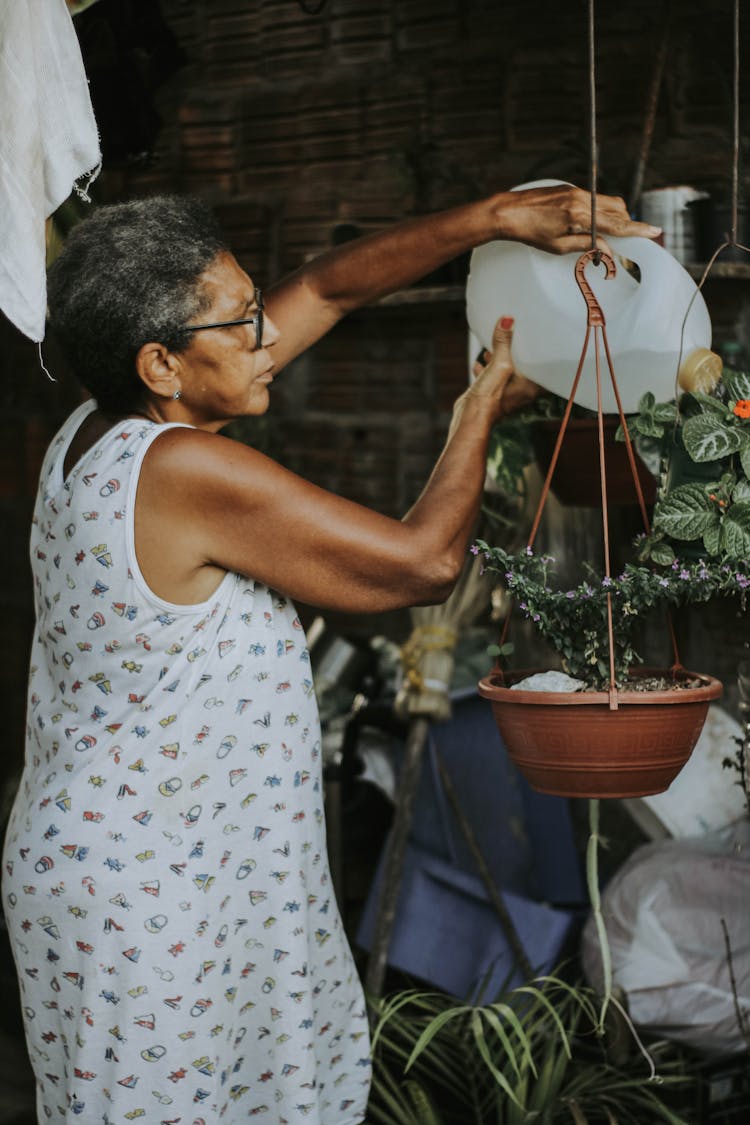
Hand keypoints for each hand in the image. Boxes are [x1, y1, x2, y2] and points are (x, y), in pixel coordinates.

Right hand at [471, 319, 540, 417]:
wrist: (470, 417)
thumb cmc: (489, 397)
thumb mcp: (499, 365)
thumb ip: (503, 344)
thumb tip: (507, 321)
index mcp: (530, 386)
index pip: (542, 367)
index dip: (541, 354)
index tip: (539, 340)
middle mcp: (521, 391)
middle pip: (523, 367)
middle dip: (519, 353)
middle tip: (517, 337)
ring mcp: (506, 394)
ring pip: (506, 372)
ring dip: (501, 359)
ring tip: (496, 346)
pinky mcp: (492, 395)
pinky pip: (493, 378)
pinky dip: (489, 369)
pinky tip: (481, 362)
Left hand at [495, 183, 660, 255]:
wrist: (507, 211)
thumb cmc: (529, 232)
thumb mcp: (558, 246)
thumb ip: (586, 246)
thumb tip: (608, 252)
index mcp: (580, 215)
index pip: (616, 224)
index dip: (636, 229)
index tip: (654, 231)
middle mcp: (582, 199)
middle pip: (618, 210)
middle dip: (627, 224)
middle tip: (633, 238)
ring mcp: (576, 191)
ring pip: (608, 202)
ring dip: (614, 217)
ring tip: (609, 234)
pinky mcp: (570, 189)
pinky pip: (595, 199)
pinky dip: (600, 211)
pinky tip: (592, 223)